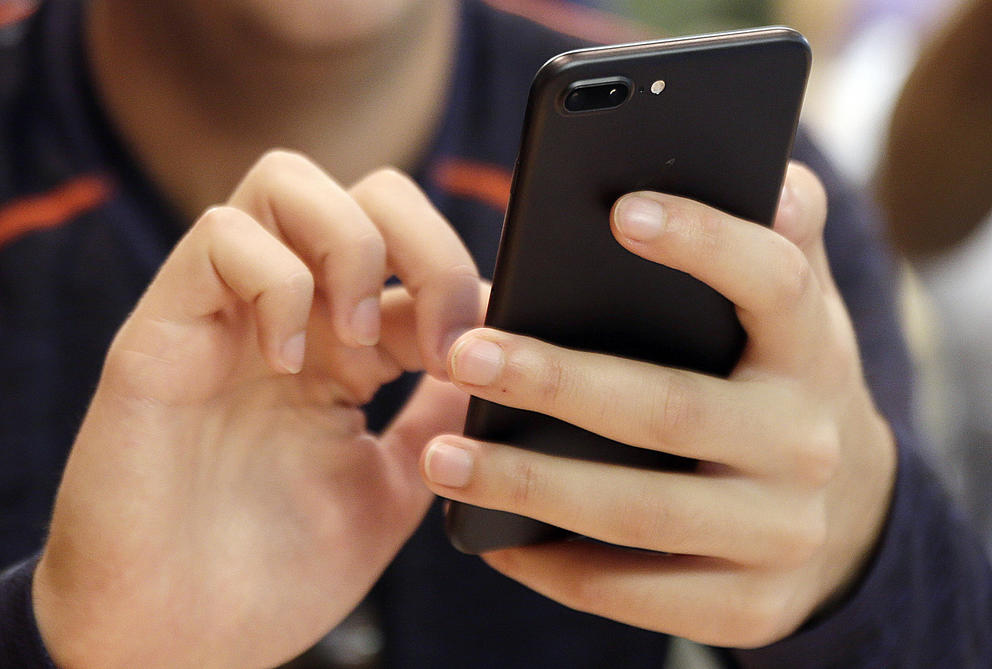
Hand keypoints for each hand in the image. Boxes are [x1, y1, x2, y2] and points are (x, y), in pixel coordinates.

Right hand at [32, 152, 481, 668]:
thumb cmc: (277, 574)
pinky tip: (290, 361)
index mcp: (343, 351)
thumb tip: (496, 362)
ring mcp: (224, 315)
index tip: (490, 352)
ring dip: (352, 249)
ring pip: (289, 181)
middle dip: (427, 243)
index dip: (464, 286)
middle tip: (440, 338)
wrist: (178, 643)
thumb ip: (436, 421)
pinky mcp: (162, 329)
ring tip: (361, 344)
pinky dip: (277, 283)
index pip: (415, 258)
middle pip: (366, 191)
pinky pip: (221, 236)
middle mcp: (289, 317)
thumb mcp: (390, 489)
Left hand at [420, 162, 895, 647]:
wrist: (843, 510)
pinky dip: (561, 570)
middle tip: (467, 357)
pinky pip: (641, 595)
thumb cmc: (779, 380)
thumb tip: (765, 172)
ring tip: (442, 459)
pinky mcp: (753, 608)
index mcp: (810, 348)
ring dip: (532, 488)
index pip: (774, 282)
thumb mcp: (792, 311)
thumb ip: (776, 238)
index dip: (704, 243)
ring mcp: (782, 534)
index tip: (618, 210)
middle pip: (672, 409)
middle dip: (560, 383)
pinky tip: (496, 540)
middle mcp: (804, 442)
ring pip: (642, 514)